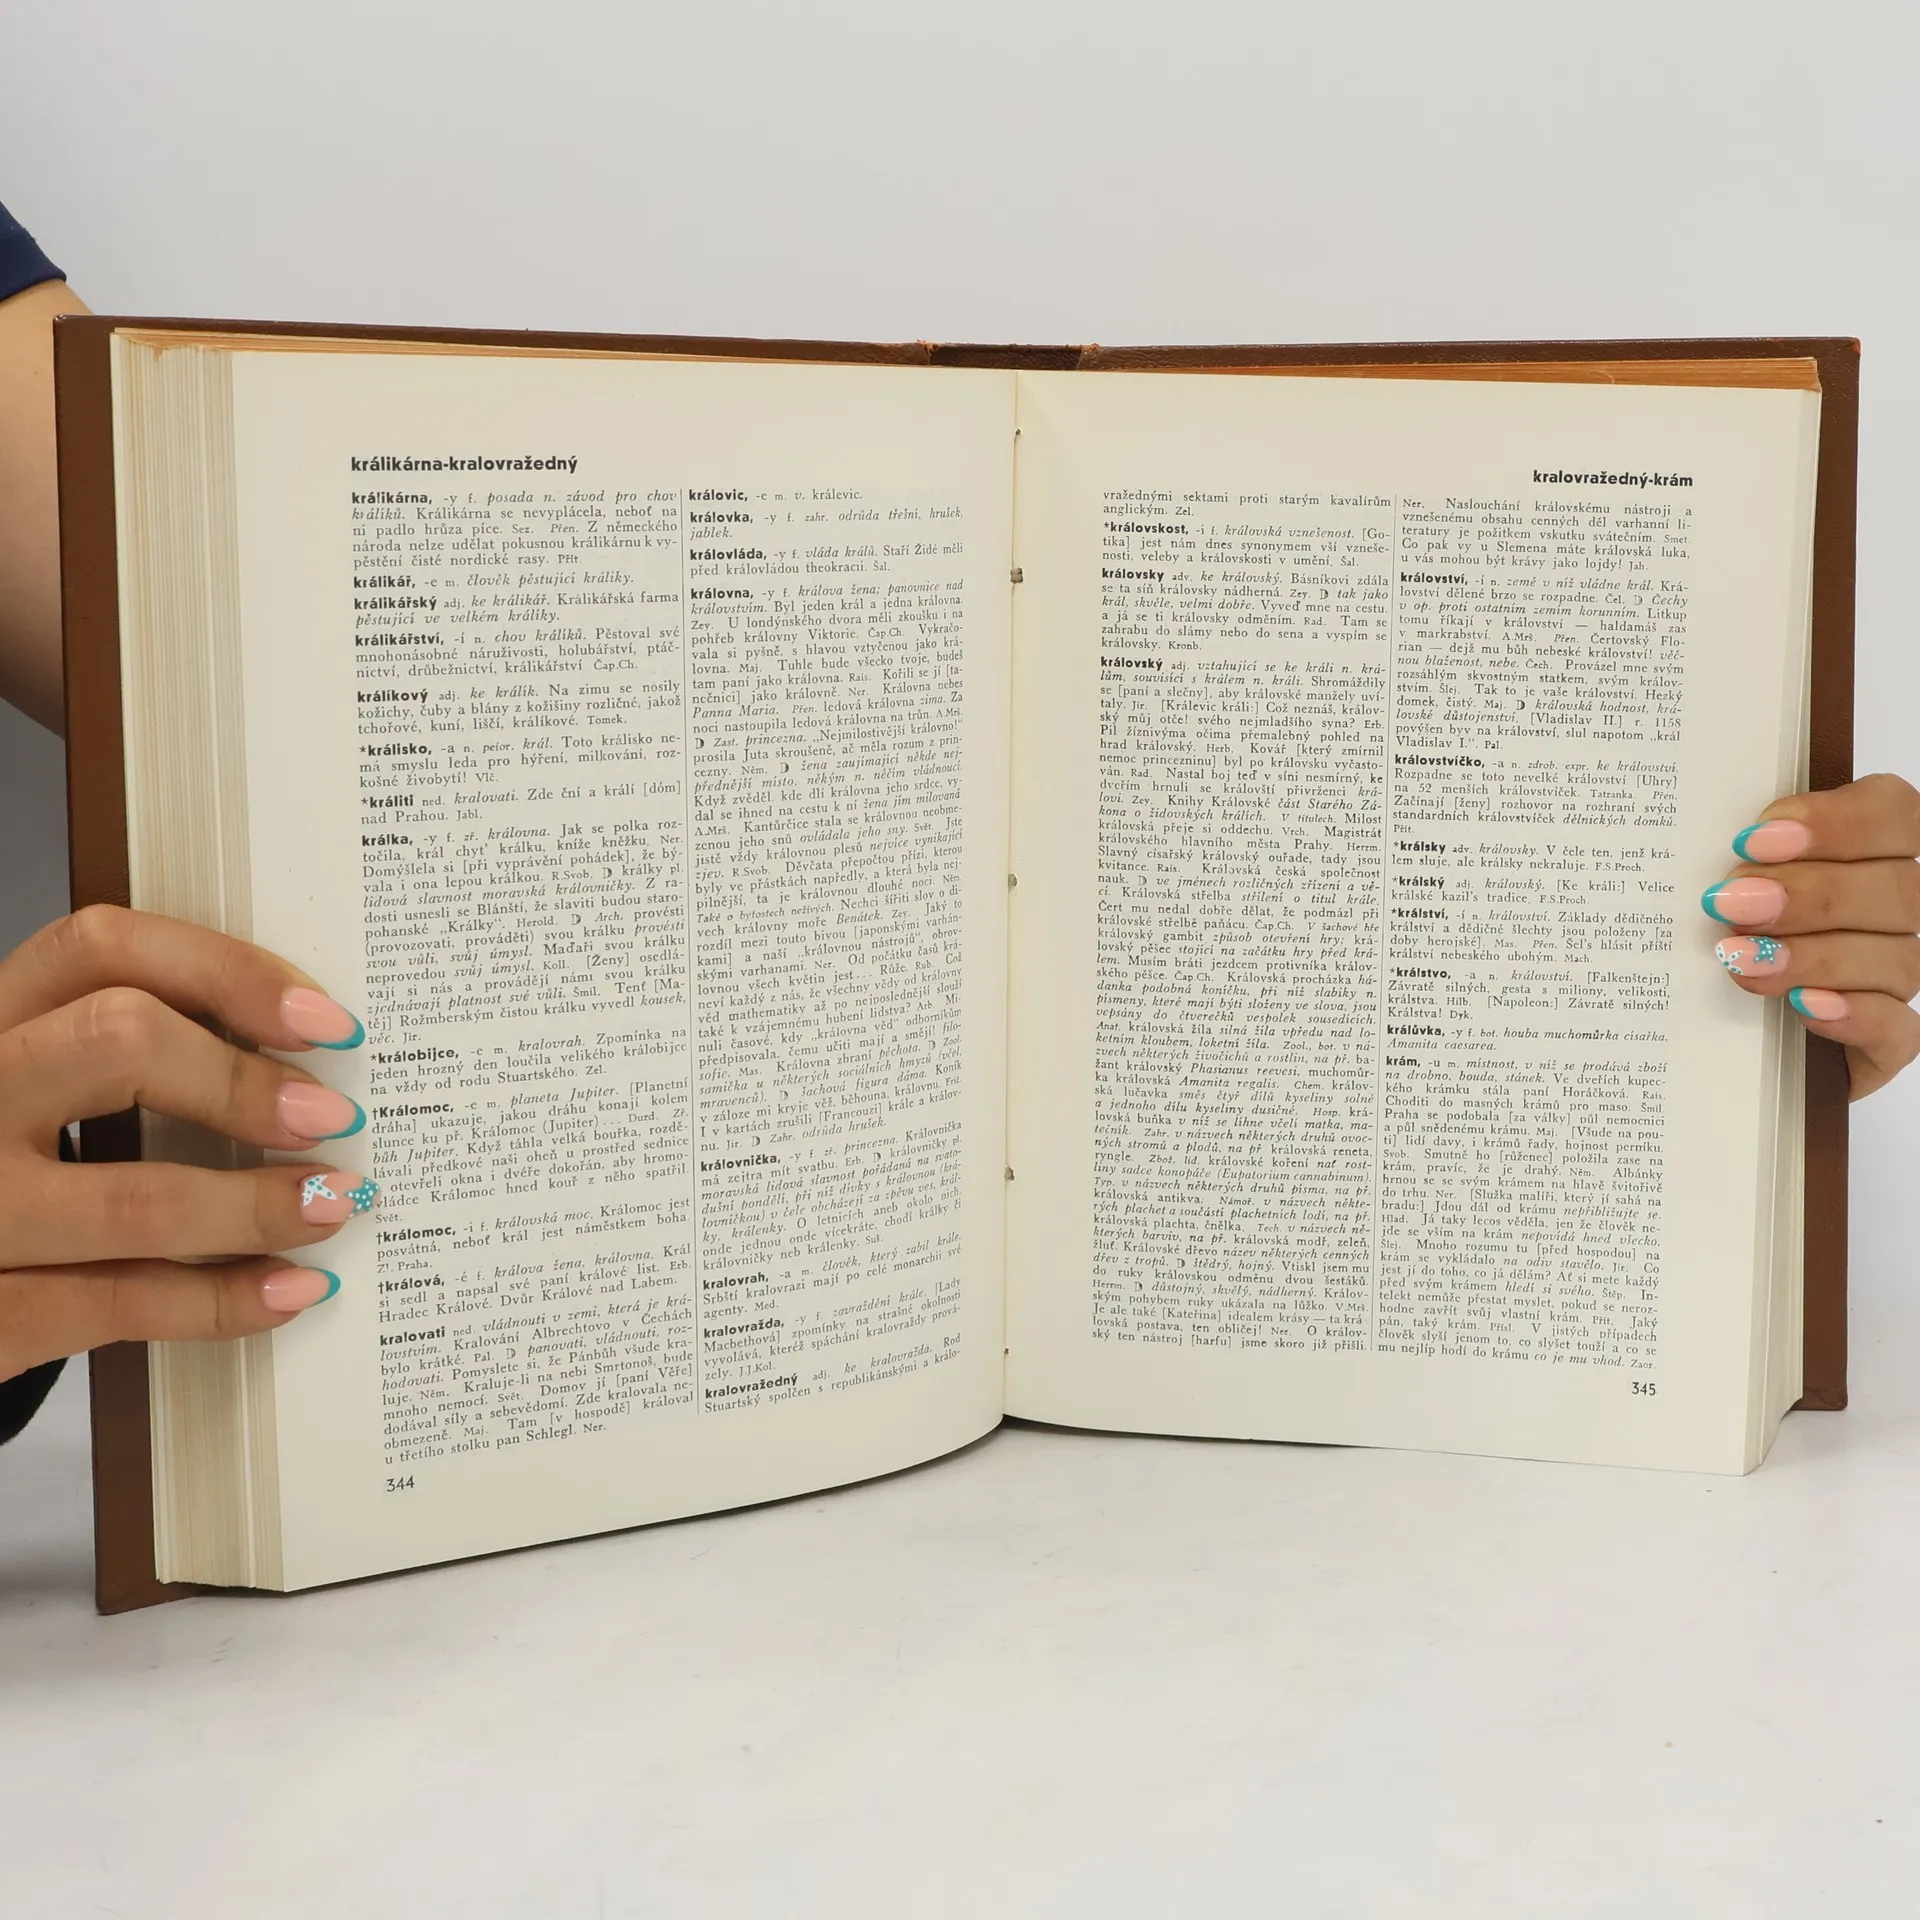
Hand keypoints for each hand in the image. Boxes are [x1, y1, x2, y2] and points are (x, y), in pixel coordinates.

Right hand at [0, 905, 373, 1383]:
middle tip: (330, 1118)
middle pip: (114, 1040)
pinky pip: (119, 1305)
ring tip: (331, 1208)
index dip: (226, 971)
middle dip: (244, 1081)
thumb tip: (301, 1079)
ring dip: (259, 1208)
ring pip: (135, 1198)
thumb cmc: (7, 1187)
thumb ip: (129, 1067)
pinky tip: (287, 1290)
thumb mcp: (36, 1100)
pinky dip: (224, 1300)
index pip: (98, 950)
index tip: (324, 1021)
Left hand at [1704, 774, 1919, 1098]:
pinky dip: (1855, 1015)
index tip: (1752, 841)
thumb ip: (1749, 858)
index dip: (1834, 822)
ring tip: (1740, 958)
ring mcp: (1898, 977)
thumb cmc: (1735, 930)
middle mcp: (1902, 910)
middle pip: (1896, 888)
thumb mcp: (1737, 883)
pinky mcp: (1889, 1042)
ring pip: (1896, 957)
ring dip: (1813, 956)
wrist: (1733, 1036)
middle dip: (1809, 894)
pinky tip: (1805, 1006)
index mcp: (1879, 851)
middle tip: (1732, 902)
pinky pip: (1899, 1030)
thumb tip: (1726, 849)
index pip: (1894, 814)